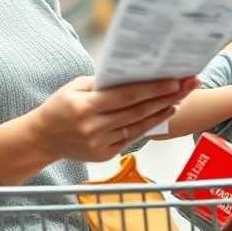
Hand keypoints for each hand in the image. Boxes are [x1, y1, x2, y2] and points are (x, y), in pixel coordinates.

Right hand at [30, 76, 199, 161]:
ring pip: (138, 125)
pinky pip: (132, 137)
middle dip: (166, 97)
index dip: (152, 89)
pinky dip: (149, 125)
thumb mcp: (74, 87)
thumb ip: (102, 84)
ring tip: (181, 98)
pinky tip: (163, 113)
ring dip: (162, 111)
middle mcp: (93, 127)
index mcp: (84, 106)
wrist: (42, 138)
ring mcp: (99, 143)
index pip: (125, 96)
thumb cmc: (59, 107)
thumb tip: (133, 75)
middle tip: (188, 85)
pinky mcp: (104, 154)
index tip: (174, 81)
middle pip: (137, 110)